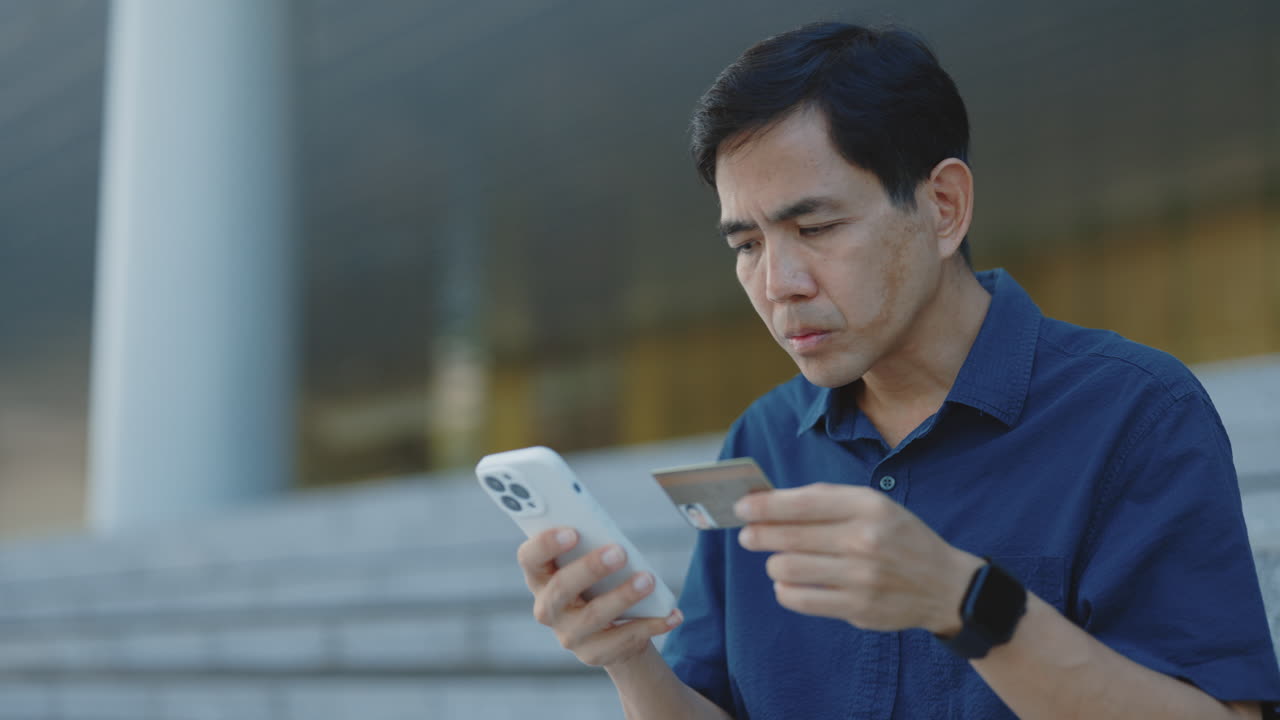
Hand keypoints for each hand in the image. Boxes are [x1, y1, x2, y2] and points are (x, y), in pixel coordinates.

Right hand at [516, 527, 683, 666]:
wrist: (612, 630)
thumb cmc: (599, 582)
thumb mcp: (591, 562)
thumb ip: (592, 546)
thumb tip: (613, 538)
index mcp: (540, 577)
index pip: (529, 558)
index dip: (545, 544)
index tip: (573, 531)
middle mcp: (548, 608)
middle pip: (561, 588)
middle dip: (590, 568)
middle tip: (619, 552)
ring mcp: (569, 634)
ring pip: (594, 616)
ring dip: (623, 596)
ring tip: (648, 580)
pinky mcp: (594, 654)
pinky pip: (624, 640)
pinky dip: (653, 624)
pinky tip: (673, 614)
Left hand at [735, 483, 982, 634]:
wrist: (946, 586)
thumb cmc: (899, 538)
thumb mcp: (874, 504)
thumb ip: (826, 499)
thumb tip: (770, 499)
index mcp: (868, 507)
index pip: (802, 503)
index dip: (765, 505)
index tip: (742, 507)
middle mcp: (864, 540)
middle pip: (789, 537)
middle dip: (758, 534)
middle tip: (748, 535)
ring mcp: (861, 578)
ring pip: (787, 568)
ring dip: (774, 563)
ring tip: (779, 560)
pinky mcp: (857, 609)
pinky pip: (799, 599)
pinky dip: (785, 589)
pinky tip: (791, 582)